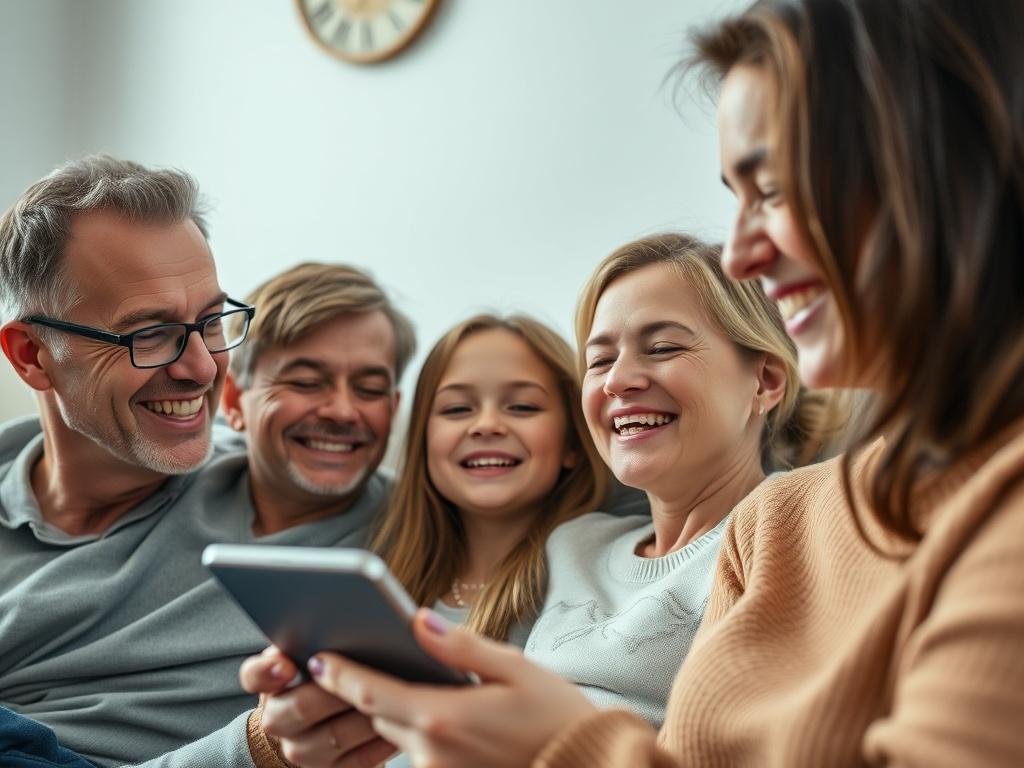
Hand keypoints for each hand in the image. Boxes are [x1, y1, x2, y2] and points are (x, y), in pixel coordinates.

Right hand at [240, 646, 396, 767]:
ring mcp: (303, 750)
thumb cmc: (327, 674)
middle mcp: (278, 720)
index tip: (287, 664)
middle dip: (337, 689)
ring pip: (336, 734)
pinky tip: (400, 721)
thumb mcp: (315, 650)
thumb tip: (344, 621)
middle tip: (365, 673)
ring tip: (394, 695)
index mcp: (271, 684)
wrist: (320, 723)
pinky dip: (383, 739)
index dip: (268, 670)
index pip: (254, 675)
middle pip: (302, 706)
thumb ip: (319, 636)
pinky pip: (360, 758)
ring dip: (366, 714)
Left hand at [307, 608, 598, 767]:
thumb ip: (460, 646)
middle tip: (350, 655)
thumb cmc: (556, 715)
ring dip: (391, 706)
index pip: (371, 692)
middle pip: (378, 712)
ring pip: (397, 732)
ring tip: (392, 675)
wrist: (586, 767)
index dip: (338, 674)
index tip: (316, 657)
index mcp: (443, 717)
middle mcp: (431, 751)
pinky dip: (416, 727)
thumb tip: (416, 621)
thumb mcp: (514, 668)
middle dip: (364, 687)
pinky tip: (436, 708)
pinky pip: (419, 751)